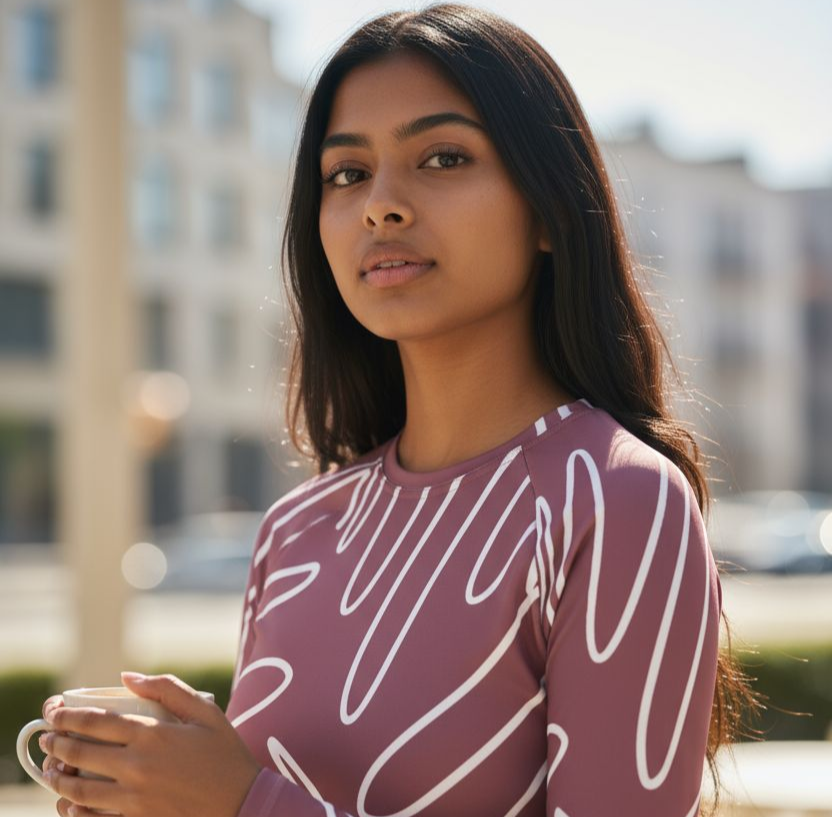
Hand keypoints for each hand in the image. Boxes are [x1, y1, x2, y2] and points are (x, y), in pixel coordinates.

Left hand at [41, 672, 261, 816]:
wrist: (241, 804)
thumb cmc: (225, 754)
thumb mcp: (205, 711)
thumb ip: (167, 688)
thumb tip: (127, 677)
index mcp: (152, 735)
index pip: (96, 722)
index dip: (68, 717)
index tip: (54, 712)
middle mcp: (137, 766)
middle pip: (81, 754)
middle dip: (57, 743)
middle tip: (47, 738)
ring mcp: (134, 798)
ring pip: (79, 789)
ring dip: (58, 778)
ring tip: (50, 769)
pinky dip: (74, 810)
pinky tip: (68, 803)